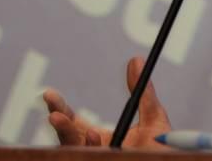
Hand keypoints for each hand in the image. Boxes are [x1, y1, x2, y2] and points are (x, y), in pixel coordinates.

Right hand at [44, 56, 171, 148]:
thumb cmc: (162, 150)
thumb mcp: (154, 120)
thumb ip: (144, 95)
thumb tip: (136, 61)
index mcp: (100, 140)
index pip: (73, 124)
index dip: (60, 110)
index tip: (49, 94)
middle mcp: (94, 152)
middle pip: (67, 141)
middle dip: (61, 127)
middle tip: (54, 114)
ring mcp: (96, 159)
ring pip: (74, 153)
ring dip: (75, 143)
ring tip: (91, 133)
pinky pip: (89, 159)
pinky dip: (91, 150)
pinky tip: (97, 139)